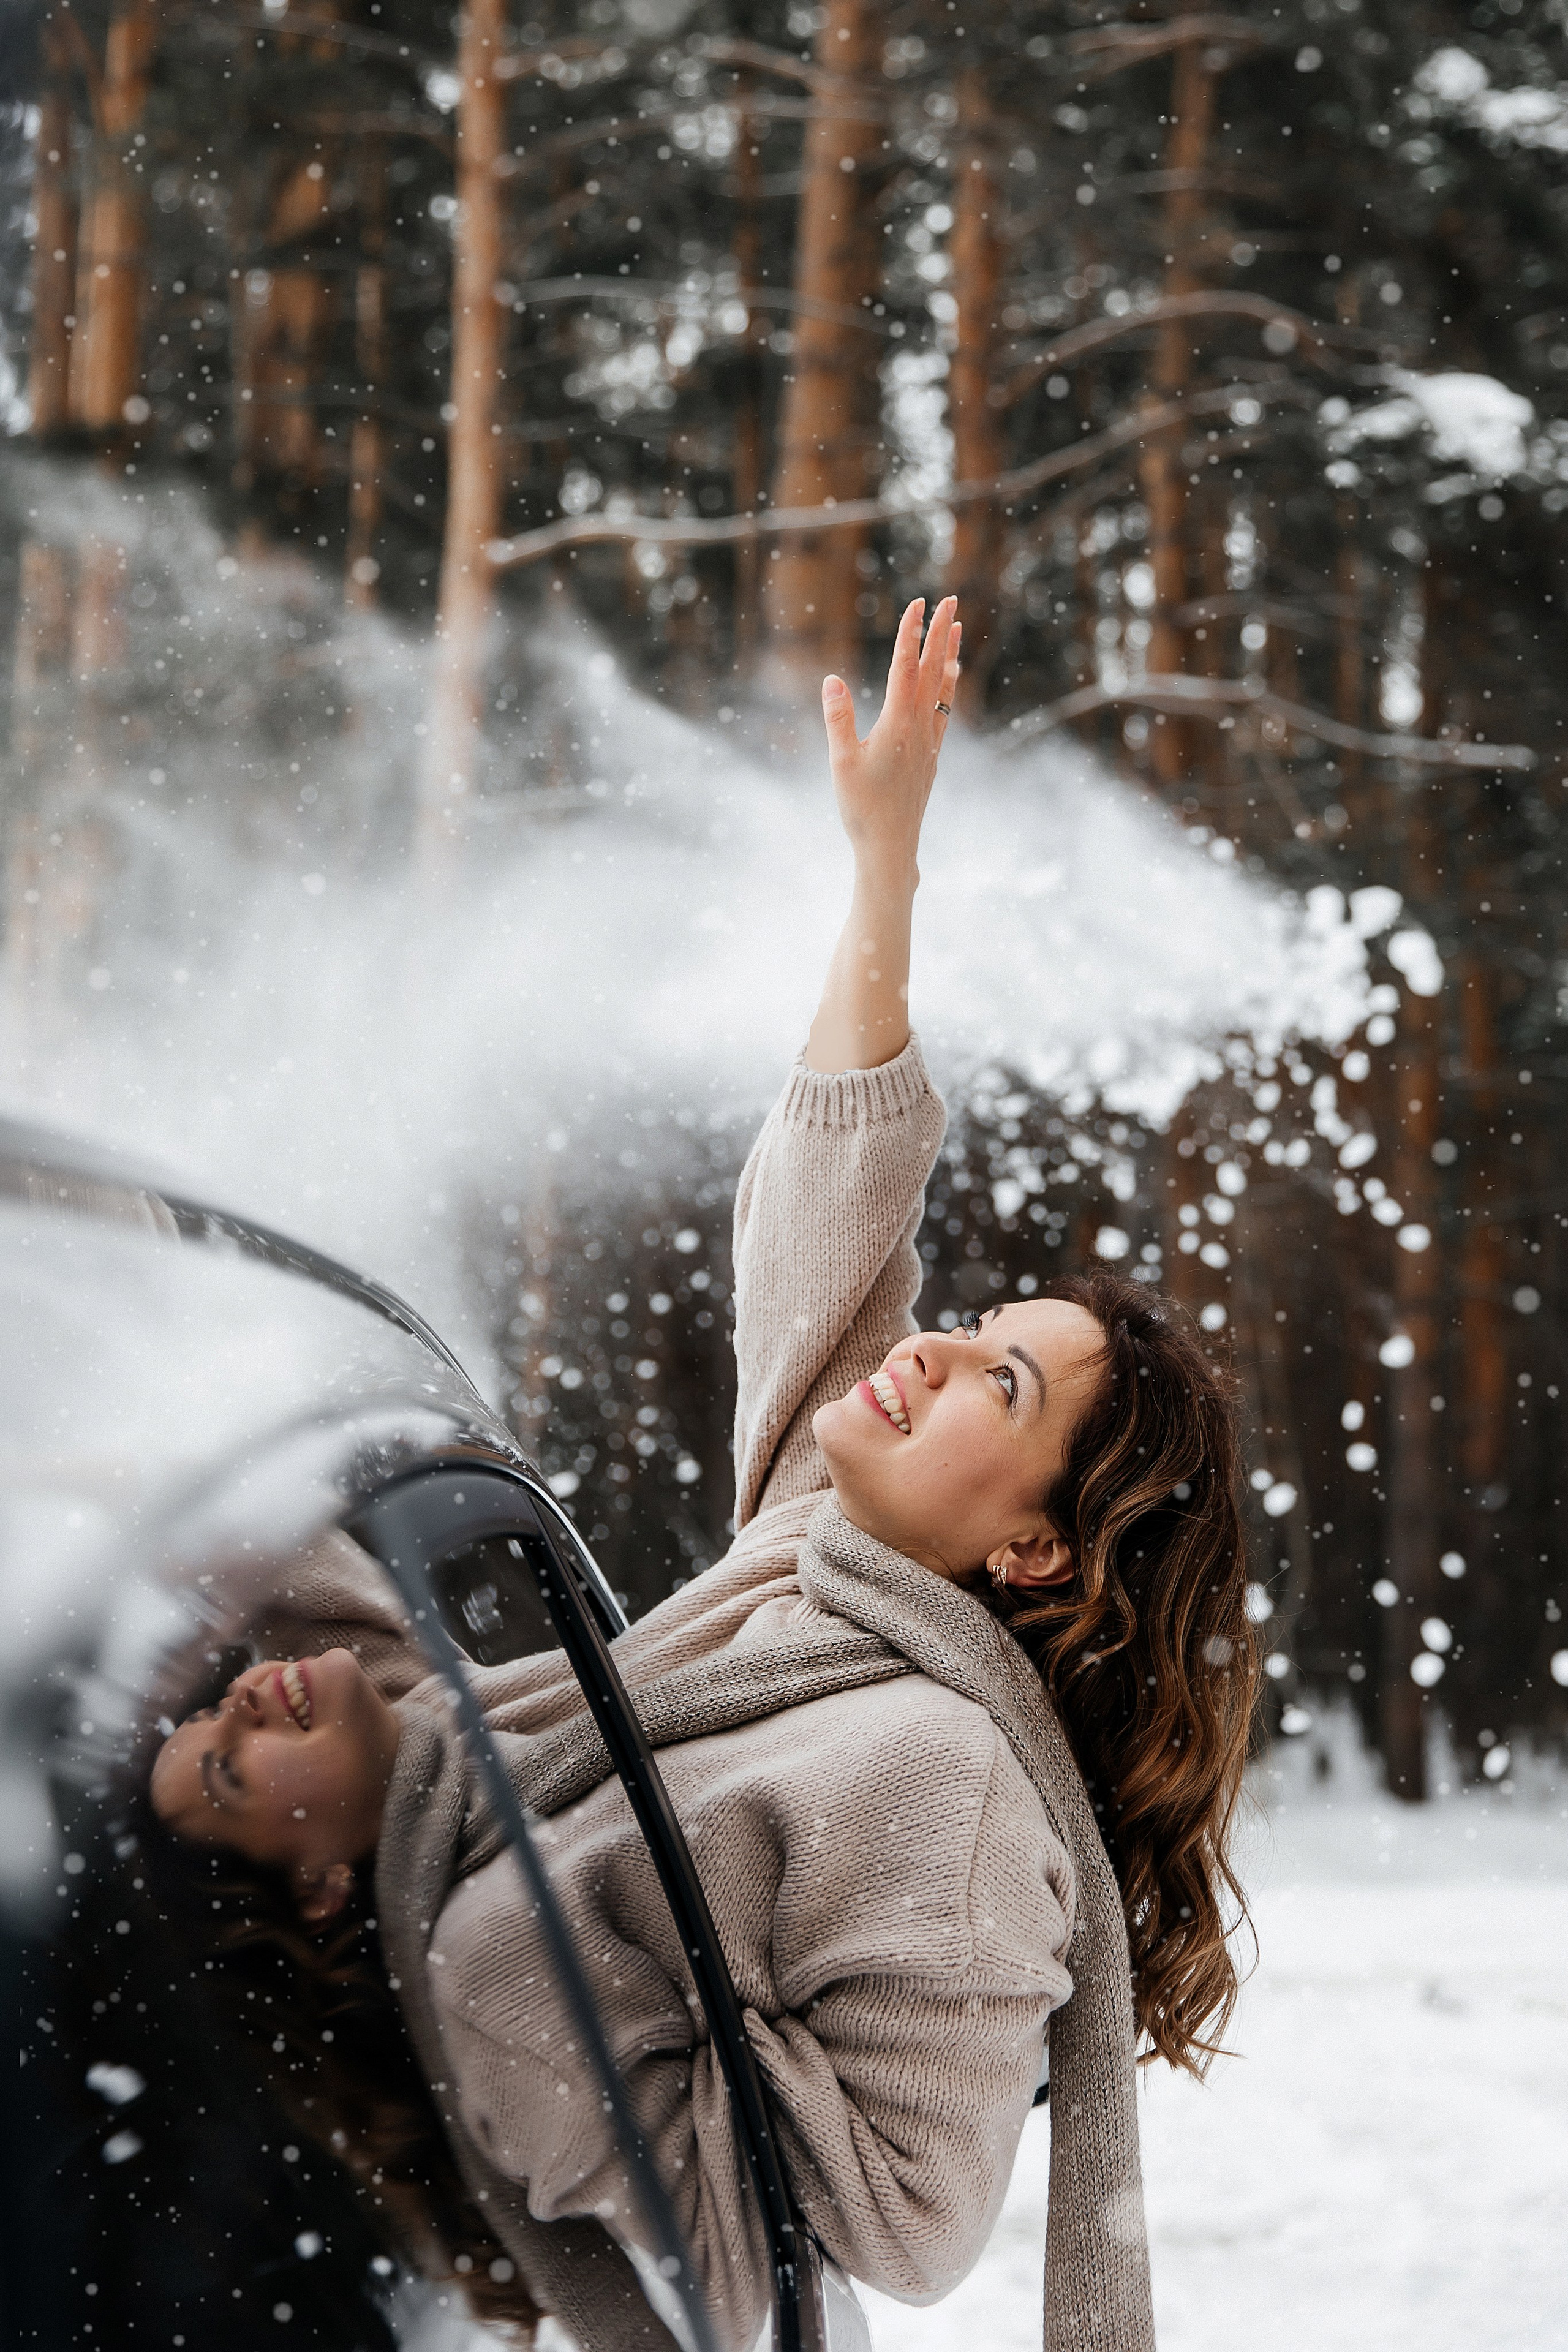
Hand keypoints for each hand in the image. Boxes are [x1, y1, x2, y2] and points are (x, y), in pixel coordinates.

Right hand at [820, 597, 960, 880]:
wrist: (891, 847)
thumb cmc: (862, 809)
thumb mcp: (841, 763)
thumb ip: (838, 719)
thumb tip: (832, 679)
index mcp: (897, 724)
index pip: (905, 667)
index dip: (911, 632)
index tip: (919, 602)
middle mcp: (919, 728)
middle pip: (932, 670)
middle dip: (940, 632)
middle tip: (950, 599)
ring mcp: (929, 742)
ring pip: (943, 689)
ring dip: (949, 655)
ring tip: (957, 629)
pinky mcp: (930, 756)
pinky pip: (944, 711)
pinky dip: (948, 688)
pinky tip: (949, 680)